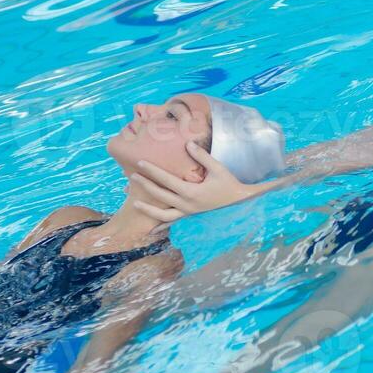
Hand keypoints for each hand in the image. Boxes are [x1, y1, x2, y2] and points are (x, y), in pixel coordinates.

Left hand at [131, 142, 259, 217]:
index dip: (152, 171)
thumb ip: (202, 156)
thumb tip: (188, 144)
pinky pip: (173, 223)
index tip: (140, 163)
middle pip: (160, 195)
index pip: (166, 180)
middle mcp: (186, 205)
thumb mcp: (218, 169)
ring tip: (135, 203)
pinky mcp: (190, 217)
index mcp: (191, 192)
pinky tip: (151, 229)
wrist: (240, 203)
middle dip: (145, 185)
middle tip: (132, 176)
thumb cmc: (230, 184)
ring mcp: (188, 213)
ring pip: (163, 215)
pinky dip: (161, 226)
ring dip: (148, 210)